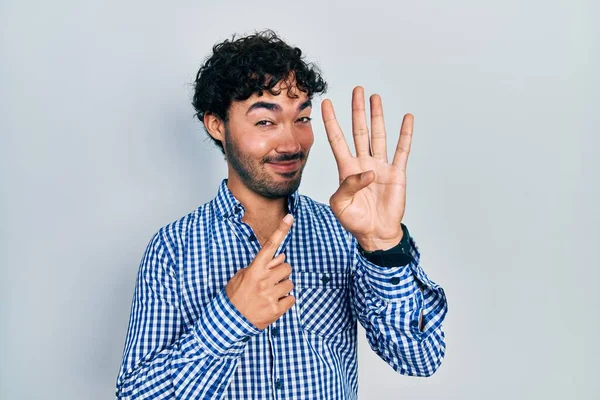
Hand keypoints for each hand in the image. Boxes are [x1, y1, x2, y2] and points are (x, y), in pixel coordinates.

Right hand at [225, 214, 295, 329]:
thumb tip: (281, 256)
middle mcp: (263, 280)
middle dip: (281, 272)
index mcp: (254, 270)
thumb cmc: (236, 296)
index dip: (281, 231)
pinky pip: (291, 298)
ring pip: (290, 283)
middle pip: (287, 266)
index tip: (289, 217)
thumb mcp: (242, 276)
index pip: (270, 246)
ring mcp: (270, 295)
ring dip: (283, 287)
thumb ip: (262, 266)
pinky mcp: (277, 310)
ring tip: (270, 294)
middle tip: (270, 280)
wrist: (229, 322)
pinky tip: (273, 303)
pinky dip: (285, 300)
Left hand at [322, 86, 413, 250]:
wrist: (375, 233)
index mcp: (346, 169)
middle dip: (357, 110)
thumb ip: (348, 185)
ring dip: (377, 116)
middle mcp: (363, 163)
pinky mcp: (396, 173)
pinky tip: (407, 118)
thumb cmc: (354, 220)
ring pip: (378, 135)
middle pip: (359, 130)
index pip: (337, 139)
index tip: (326, 103)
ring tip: (375, 98)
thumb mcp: (339, 204)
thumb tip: (368, 172)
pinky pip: (402, 150)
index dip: (331, 121)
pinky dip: (405, 134)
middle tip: (357, 90)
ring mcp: (380, 166)